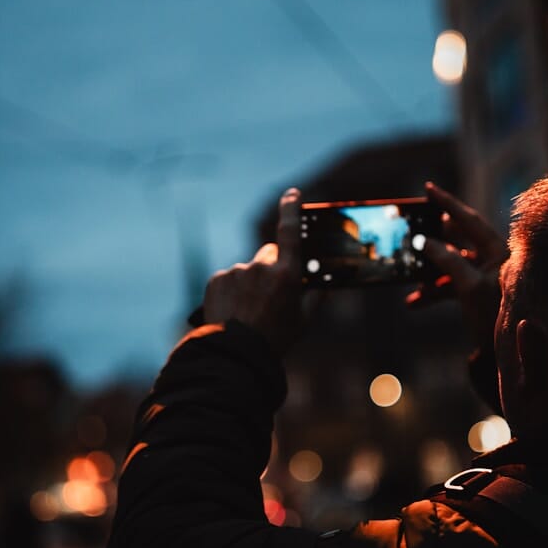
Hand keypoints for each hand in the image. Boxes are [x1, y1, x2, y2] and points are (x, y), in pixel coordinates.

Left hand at [201, 187, 307, 354]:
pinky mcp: (218, 278)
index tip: (292, 193)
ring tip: (248, 311)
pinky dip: (231, 290)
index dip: (291, 209)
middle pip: (269, 253)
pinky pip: (229, 278)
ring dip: (249, 282)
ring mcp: (238, 271)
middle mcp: (262, 267)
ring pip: (248, 270)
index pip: (290, 231)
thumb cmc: (275, 339)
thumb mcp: (304, 320)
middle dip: (271, 265)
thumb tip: (329, 283)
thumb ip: (317, 297)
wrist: (236, 354)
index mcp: (288, 274)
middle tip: (270, 293)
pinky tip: (233, 310)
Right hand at [405, 181, 506, 351]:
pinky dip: (432, 293)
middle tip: (411, 231)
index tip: (428, 188)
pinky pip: (450, 286)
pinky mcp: (477, 294)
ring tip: (410, 283)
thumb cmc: (496, 316)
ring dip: (428, 275)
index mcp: (498, 250)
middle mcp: (493, 259)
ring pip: (449, 266)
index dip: (448, 203)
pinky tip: (414, 303)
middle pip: (457, 241)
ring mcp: (485, 277)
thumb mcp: (469, 287)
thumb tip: (424, 242)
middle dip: (432, 241)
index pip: (469, 219)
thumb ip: (447, 261)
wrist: (509, 354)